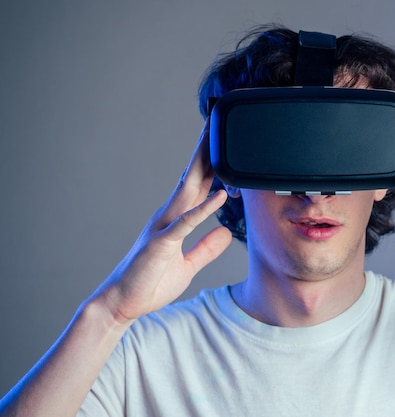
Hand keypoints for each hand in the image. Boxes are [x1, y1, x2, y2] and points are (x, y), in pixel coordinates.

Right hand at [92, 122, 231, 325]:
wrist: (122, 304)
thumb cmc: (150, 283)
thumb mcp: (188, 266)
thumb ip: (206, 248)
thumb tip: (227, 232)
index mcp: (177, 219)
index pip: (199, 185)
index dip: (213, 164)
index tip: (225, 142)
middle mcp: (170, 215)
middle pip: (194, 176)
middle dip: (207, 150)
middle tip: (220, 122)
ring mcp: (165, 226)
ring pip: (189, 189)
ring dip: (205, 165)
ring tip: (217, 140)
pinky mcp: (162, 242)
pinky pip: (187, 222)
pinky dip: (204, 208)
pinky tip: (220, 194)